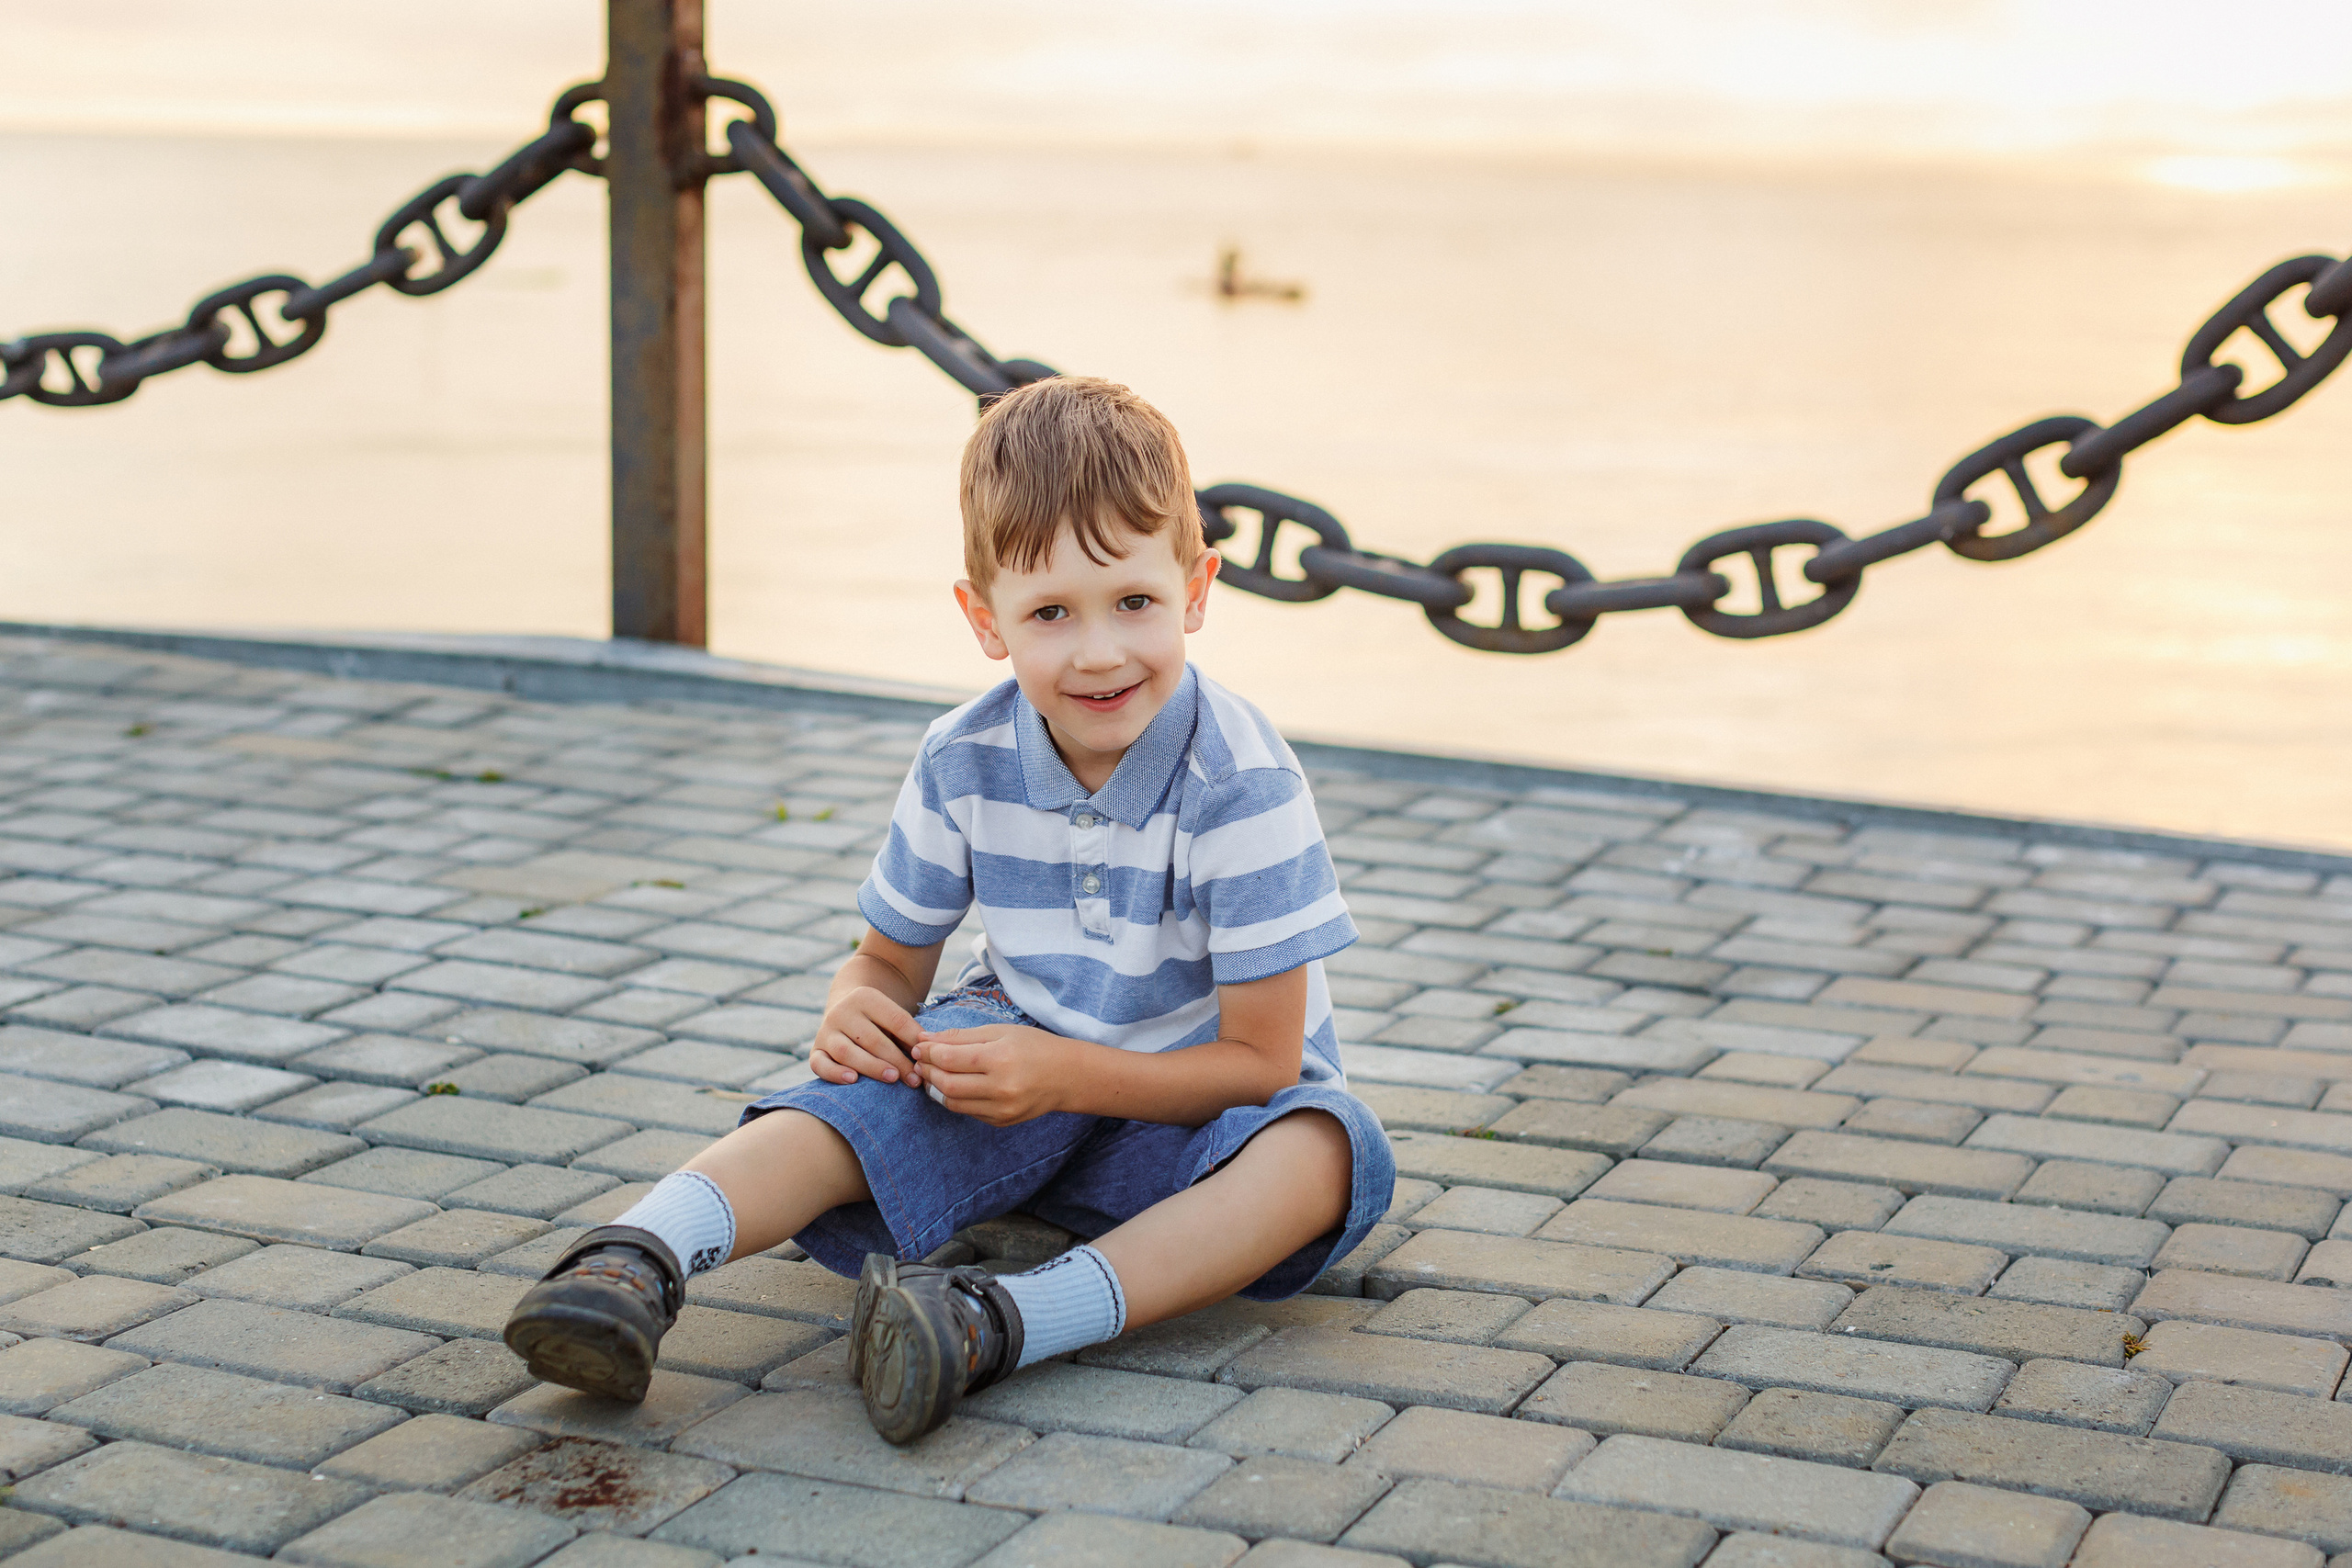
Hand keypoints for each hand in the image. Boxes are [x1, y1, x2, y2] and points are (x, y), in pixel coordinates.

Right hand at [811, 986, 923, 1086]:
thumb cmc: (879, 1020)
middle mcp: (842, 1012)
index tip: (926, 1059)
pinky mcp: (816, 1050)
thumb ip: (908, 1032)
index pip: (895, 1020)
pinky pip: (819, 1064)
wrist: (845, 1007)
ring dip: (872, 1067)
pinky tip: (853, 1080)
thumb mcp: (893, 1017)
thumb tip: (924, 1052)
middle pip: (872, 1039)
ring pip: (847, 1052)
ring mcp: (826, 1031)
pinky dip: (834, 1073)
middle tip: (914, 1078)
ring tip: (892, 1078)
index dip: (913, 1041)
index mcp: (866, 997)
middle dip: (897, 1060)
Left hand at [913, 1024, 1073, 1125]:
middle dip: (928, 1071)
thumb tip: (925, 1038)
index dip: (928, 1052)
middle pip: (946, 1084)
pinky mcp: (1001, 1122)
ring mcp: (1001, 1109)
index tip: (919, 1045)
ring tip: (934, 1073)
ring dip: (936, 1088)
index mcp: (1000, 1059)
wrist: (1067, 1076)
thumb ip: (961, 1037)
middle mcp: (1000, 1088)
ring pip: (952, 1102)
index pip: (949, 1058)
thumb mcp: (1000, 1032)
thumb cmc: (1034, 1046)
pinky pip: (967, 1112)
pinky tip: (955, 1085)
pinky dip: (955, 1098)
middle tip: (921, 1060)